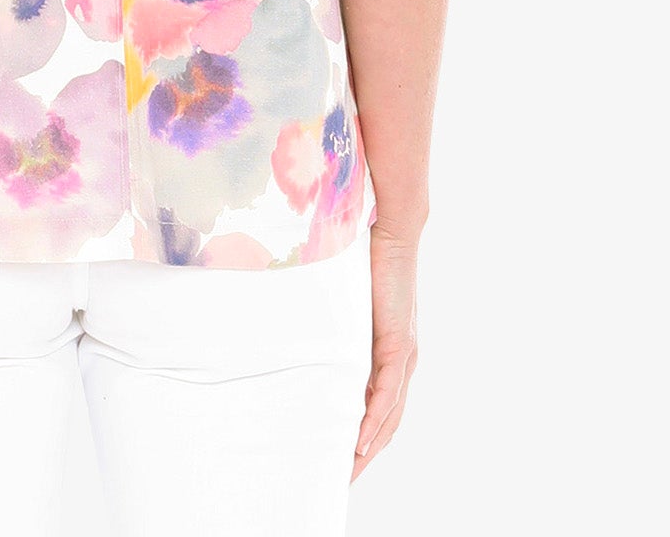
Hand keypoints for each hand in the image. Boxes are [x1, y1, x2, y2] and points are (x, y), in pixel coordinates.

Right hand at [351, 225, 420, 481]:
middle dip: (364, 457)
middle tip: (339, 482)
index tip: (341, 464)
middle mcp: (404, 364)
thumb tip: (311, 340)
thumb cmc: (368, 264)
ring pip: (389, 417)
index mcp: (393, 357)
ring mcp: (404, 356)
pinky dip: (374, 422)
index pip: (381, 411)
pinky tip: (361, 442)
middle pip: (387, 425)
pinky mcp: (399, 344)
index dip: (364, 440)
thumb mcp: (350, 308)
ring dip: (369, 448)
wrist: (393, 233)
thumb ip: (341, 329)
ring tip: (347, 473)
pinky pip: (387, 394)